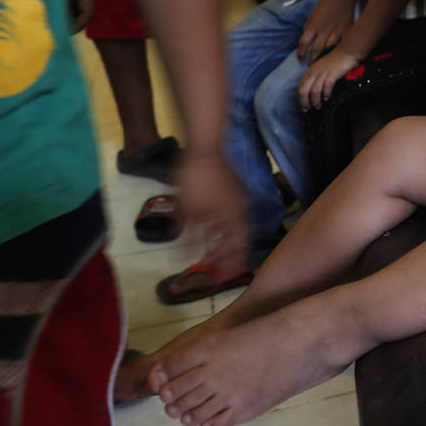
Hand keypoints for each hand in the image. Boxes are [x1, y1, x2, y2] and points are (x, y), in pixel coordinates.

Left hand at [173, 149, 247, 277]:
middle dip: (227, 255)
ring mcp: (238, 197)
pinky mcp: (231, 188)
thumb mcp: (188, 212)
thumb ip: (188, 238)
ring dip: (222, 240)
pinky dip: (220, 226)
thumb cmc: (197, 181)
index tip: (222, 279)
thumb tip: (183, 260)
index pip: (239, 249)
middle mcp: (242, 209)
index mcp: (235, 218)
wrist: (204, 146)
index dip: (230, 266)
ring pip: (233, 226)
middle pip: (239, 239)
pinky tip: (207, 227)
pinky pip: (229, 214)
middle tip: (215, 268)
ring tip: (210, 251)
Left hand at [296, 0, 354, 61]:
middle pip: (316, 50)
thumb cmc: (325, 5)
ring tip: (321, 63)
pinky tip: (337, 56)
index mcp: (314, 26)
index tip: (300, 59)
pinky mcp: (346, 32)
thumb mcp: (312, 15)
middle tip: (310, 65)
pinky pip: (342, 44)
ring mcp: (336, 32)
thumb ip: (308, 27)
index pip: (303, 43)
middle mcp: (324, 30)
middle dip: (312, 60)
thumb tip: (305, 38)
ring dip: (324, 57)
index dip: (300, 53)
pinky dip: (339, 50)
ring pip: (329, 49)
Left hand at [298, 47, 359, 109]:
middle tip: (309, 109)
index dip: (301, 99)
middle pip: (304, 90)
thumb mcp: (320, 69)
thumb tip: (313, 93)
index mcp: (310, 72)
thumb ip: (316, 78)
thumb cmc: (334, 63)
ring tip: (318, 106)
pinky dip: (326, 94)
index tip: (305, 107)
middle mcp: (314, 73)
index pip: (300, 88)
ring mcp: (323, 73)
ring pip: (314, 91)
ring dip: (315, 101)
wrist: (346, 53)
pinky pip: (326, 86)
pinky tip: (327, 98)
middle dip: (305, 102)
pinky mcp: (332, 74)